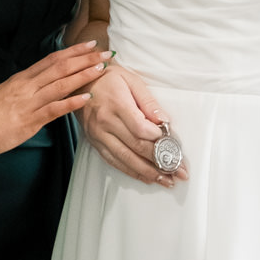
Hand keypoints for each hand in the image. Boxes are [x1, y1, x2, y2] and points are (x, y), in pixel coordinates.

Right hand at [0, 44, 107, 160]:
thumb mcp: (5, 96)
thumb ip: (24, 90)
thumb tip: (41, 87)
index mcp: (21, 79)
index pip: (52, 60)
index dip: (73, 51)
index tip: (90, 44)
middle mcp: (26, 86)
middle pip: (60, 67)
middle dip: (85, 58)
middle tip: (106, 51)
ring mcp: (28, 103)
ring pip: (60, 84)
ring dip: (83, 75)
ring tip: (101, 68)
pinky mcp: (28, 120)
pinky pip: (53, 109)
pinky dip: (71, 102)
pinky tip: (87, 97)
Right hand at [83, 60, 187, 186]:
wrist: (80, 84)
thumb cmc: (109, 79)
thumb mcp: (131, 80)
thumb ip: (148, 101)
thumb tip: (163, 121)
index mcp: (116, 105)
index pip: (139, 128)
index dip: (157, 138)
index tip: (171, 142)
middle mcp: (105, 123)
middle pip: (135, 147)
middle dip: (160, 161)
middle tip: (179, 171)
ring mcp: (99, 135)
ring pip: (125, 159)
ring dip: (148, 172)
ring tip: (166, 180)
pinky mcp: (95, 143)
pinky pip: (114, 161)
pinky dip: (131, 171)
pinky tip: (146, 177)